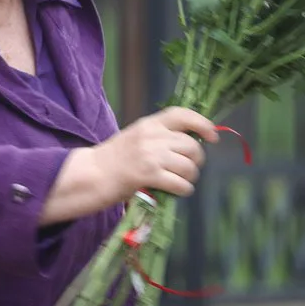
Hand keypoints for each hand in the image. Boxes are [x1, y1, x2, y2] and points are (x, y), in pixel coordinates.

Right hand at [93, 107, 218, 201]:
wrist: (91, 174)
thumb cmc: (113, 159)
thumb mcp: (135, 137)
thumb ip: (158, 137)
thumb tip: (188, 143)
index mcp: (148, 124)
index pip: (181, 114)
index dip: (202, 124)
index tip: (213, 136)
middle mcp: (151, 136)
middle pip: (191, 145)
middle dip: (196, 160)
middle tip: (188, 169)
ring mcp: (150, 155)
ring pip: (189, 166)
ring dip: (190, 177)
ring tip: (181, 182)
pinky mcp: (148, 175)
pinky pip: (181, 183)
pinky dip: (183, 190)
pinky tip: (176, 191)